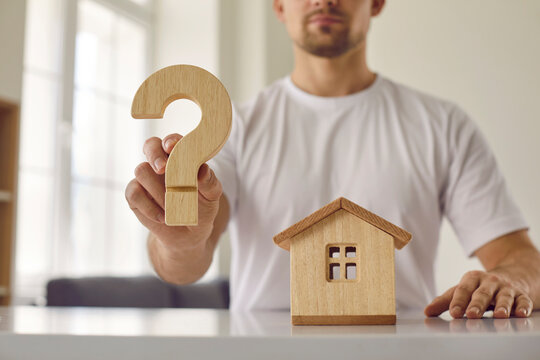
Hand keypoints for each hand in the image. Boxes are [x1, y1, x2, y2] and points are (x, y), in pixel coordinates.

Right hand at [125, 133, 222, 250]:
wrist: (188, 234)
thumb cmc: (201, 208)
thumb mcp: (211, 197)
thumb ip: (209, 182)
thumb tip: (203, 169)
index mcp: (181, 157)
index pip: (174, 141)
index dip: (171, 141)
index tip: (172, 147)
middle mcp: (161, 163)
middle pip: (150, 145)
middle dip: (155, 154)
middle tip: (162, 168)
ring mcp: (146, 178)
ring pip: (142, 170)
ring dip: (158, 189)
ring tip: (173, 206)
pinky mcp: (135, 195)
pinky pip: (134, 193)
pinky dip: (149, 207)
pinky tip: (163, 217)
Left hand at [424, 270, 533, 318]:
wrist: (510, 276)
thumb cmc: (480, 287)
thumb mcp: (463, 290)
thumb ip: (445, 301)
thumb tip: (427, 312)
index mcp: (471, 279)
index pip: (463, 290)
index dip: (458, 301)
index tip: (454, 312)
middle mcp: (489, 282)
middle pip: (482, 293)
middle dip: (477, 304)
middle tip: (471, 315)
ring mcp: (506, 288)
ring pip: (504, 297)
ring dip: (502, 306)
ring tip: (499, 315)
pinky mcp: (521, 295)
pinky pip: (523, 301)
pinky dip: (522, 307)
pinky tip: (520, 313)